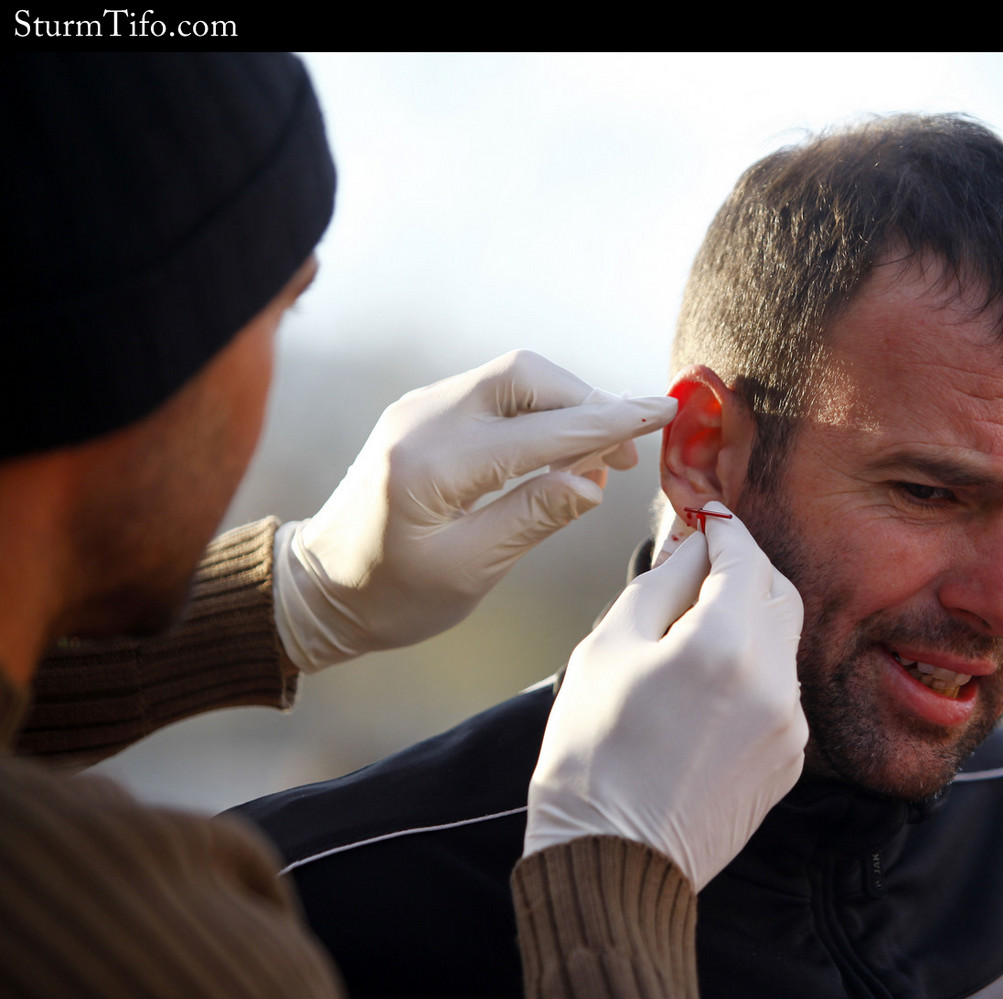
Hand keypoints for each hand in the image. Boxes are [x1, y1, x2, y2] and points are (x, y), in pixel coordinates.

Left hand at [273, 349, 675, 672]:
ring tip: (603, 452)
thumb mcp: (470, 571)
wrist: (317, 589)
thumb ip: (535, 517)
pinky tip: (561, 447)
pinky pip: (493, 392)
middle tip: (630, 449)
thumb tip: (597, 479)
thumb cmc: (391, 597)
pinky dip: (538, 410)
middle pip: (528, 376)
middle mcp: (423, 420)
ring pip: (514, 377)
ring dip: (566, 403)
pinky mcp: (422, 413)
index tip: (663, 413)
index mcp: (434, 467)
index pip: (542, 432)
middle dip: (588, 401)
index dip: (610, 422)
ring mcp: (419, 409)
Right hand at [524, 502, 806, 891]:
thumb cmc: (592, 755)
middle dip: (746, 570)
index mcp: (724, 644)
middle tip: (702, 569)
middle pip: (779, 592)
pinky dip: (752, 673)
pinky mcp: (790, 759)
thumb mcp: (608, 648)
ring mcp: (790, 724)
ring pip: (782, 643)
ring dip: (748, 623)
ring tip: (691, 638)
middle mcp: (774, 680)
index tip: (707, 519)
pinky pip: (781, 692)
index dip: (725, 529)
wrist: (613, 860)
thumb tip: (695, 548)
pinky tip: (705, 692)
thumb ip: (661, 585)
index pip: (745, 556)